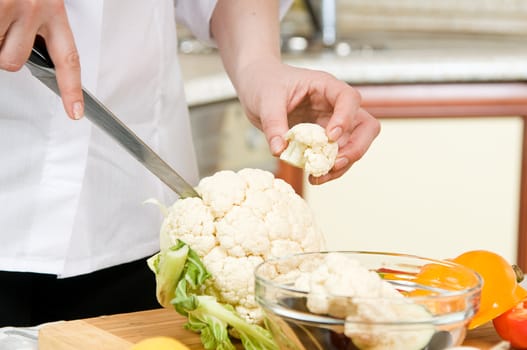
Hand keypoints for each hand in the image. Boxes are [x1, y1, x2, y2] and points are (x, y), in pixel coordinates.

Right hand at [0, 0, 82, 118]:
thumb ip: (34, 27)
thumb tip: (20, 56)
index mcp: (54, 9)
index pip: (68, 58)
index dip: (71, 89)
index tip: (75, 112)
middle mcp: (34, 7)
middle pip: (14, 61)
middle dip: (1, 49)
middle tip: (1, 25)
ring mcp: (9, 4)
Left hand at [235, 59, 380, 183]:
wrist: (256, 86)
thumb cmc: (264, 83)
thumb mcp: (265, 100)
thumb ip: (274, 124)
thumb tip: (280, 151)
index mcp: (325, 86)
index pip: (349, 99)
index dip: (345, 119)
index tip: (330, 137)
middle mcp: (335, 105)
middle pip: (366, 126)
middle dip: (356, 148)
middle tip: (335, 163)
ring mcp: (332, 123)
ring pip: (354, 145)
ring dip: (343, 165)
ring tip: (319, 176)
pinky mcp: (323, 139)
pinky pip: (336, 156)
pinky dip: (329, 169)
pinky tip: (313, 177)